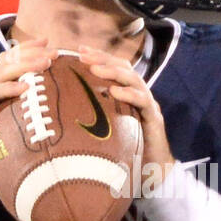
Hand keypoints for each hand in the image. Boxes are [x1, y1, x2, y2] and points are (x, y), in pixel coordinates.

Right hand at [0, 39, 54, 181]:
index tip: (48, 43)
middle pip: (8, 59)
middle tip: (55, 50)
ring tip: (46, 63)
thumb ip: (18, 110)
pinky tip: (26, 86)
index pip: (9, 59)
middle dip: (32, 52)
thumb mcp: (4, 122)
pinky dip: (9, 87)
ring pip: (2, 71)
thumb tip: (44, 111)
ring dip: (26, 65)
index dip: (28, 49)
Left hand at [80, 45, 174, 170]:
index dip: (99, 56)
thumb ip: (95, 113)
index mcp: (128, 93)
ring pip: (134, 80)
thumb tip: (66, 105)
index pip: (115, 67)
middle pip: (124, 68)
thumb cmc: (127, 148)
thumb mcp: (108, 127)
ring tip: (95, 69)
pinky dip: (129, 94)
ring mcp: (148, 105)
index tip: (79, 50)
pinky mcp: (154, 118)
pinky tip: (114, 92)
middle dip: (103, 59)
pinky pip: (143, 102)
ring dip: (113, 72)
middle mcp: (139, 94)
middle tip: (83, 55)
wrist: (153, 170)